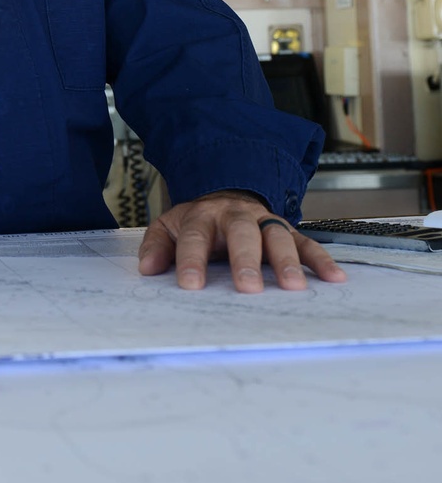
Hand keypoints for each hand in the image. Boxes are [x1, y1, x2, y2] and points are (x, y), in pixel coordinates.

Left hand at [137, 192, 346, 293]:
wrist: (225, 195)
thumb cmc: (198, 222)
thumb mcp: (170, 227)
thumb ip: (157, 246)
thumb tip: (147, 269)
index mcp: (202, 216)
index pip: (195, 238)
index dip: (192, 261)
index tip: (190, 285)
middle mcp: (235, 216)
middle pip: (242, 234)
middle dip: (245, 260)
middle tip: (247, 287)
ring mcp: (264, 221)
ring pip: (277, 235)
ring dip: (286, 261)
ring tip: (293, 287)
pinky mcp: (286, 230)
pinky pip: (306, 243)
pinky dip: (321, 259)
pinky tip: (334, 278)